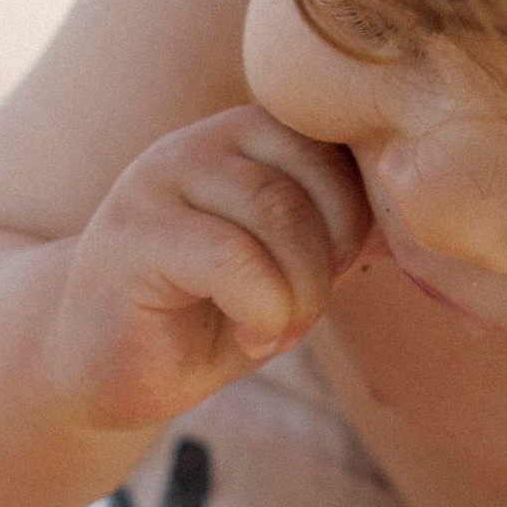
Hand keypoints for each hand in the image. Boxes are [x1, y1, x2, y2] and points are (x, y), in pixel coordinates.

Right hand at [43, 104, 371, 435]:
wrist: (100, 368)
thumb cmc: (202, 321)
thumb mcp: (287, 274)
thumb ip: (334, 238)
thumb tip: (406, 223)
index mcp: (247, 138)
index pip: (336, 146)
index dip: (359, 221)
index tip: (337, 281)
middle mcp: (202, 141)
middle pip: (312, 176)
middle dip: (330, 263)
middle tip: (306, 318)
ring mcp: (160, 179)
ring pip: (275, 212)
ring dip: (299, 292)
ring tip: (279, 332)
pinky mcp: (133, 233)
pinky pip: (232, 257)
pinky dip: (263, 310)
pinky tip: (251, 340)